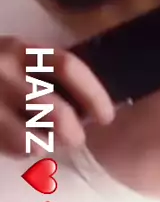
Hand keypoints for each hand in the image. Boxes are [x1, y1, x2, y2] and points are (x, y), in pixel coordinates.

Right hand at [0, 36, 114, 155]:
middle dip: (73, 131)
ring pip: (31, 138)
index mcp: (20, 49)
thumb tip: (88, 108)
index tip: (107, 116)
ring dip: (46, 146)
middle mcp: (2, 69)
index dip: (94, 94)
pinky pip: (11, 146)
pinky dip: (22, 152)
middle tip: (75, 139)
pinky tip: (23, 148)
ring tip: (46, 145)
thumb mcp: (13, 60)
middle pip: (55, 109)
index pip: (68, 67)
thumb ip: (44, 75)